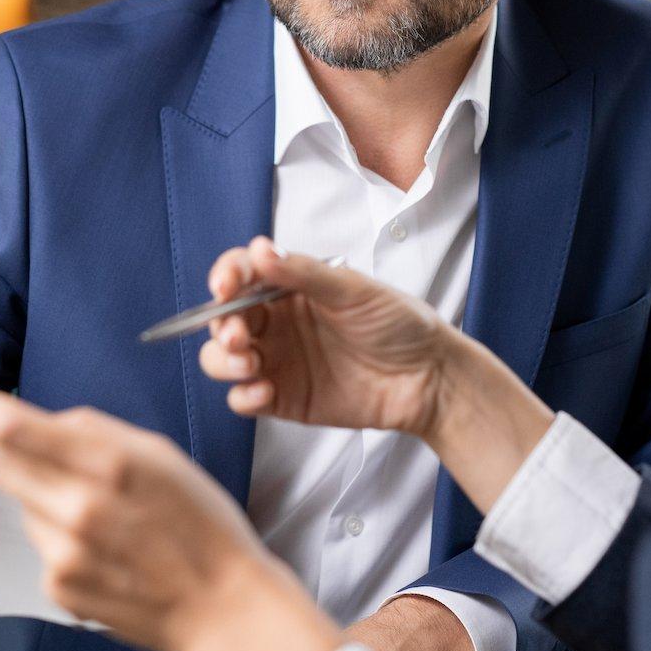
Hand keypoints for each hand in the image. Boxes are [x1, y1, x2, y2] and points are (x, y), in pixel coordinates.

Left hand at [0, 376, 342, 650]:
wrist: (224, 609)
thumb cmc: (202, 524)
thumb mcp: (160, 455)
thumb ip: (96, 433)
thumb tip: (42, 421)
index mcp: (109, 463)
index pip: (14, 424)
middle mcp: (78, 509)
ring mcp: (64, 554)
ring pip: (22, 503)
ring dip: (34, 493)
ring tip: (94, 510)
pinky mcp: (58, 589)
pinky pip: (41, 544)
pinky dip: (56, 534)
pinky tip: (101, 548)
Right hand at [201, 238, 554, 514]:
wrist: (429, 377)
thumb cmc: (398, 323)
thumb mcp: (354, 290)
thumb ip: (303, 273)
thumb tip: (259, 251)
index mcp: (290, 287)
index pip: (242, 274)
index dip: (226, 276)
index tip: (224, 286)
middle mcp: (277, 322)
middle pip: (223, 319)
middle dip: (221, 325)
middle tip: (240, 336)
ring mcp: (277, 361)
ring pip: (222, 359)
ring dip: (223, 361)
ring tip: (249, 364)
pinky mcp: (283, 399)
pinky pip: (244, 399)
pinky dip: (243, 396)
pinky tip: (264, 393)